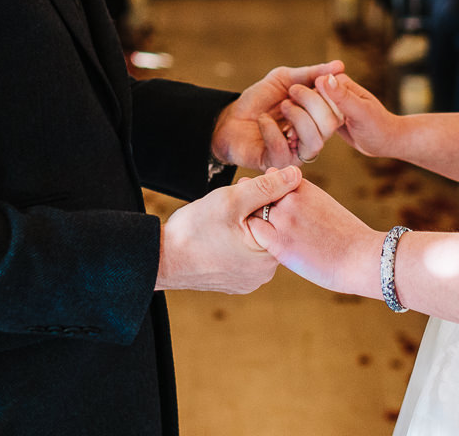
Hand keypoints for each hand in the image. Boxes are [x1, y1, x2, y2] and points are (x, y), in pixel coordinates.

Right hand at [156, 166, 302, 292]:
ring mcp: (250, 281)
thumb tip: (295, 174)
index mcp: (268, 255)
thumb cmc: (194, 230)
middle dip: (254, 212)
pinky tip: (218, 239)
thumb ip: (266, 187)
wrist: (162, 260)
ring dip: (245, 228)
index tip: (242, 193)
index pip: (281, 217)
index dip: (263, 198)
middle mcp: (264, 273)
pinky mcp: (237, 284)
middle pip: (270, 231)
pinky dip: (236, 244)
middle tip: (229, 206)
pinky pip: (245, 257)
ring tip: (220, 223)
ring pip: (256, 243)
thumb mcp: (232, 200)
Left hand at [212, 61, 345, 170]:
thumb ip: (311, 74)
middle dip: (312, 102)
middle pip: (331, 125)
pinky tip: (263, 120)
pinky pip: (284, 149)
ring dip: (297, 117)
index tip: (315, 81)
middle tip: (292, 92)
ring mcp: (296, 154)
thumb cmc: (260, 100)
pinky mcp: (277, 164)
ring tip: (282, 105)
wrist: (230, 118)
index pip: (339, 111)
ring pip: (314, 141)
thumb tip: (340, 65)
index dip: (330, 94)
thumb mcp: (285, 79)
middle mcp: (313, 138)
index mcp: (319, 119)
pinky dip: (272, 130)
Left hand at [246, 178, 382, 298]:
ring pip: (252, 212)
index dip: (264, 193)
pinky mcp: (280, 242)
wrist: (363, 257)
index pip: (271, 180)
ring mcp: (284, 219)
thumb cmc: (348, 237)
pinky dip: (252, 237)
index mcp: (303, 187)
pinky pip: (254, 233)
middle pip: (256, 193)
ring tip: (249, 234)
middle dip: (252, 204)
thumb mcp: (325, 206)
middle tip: (247, 217)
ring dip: (250, 221)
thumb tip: (289, 202)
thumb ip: (304, 201)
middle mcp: (291, 198)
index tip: (264, 204)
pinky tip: (257, 247)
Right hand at [290, 71, 399, 158]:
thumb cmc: (378, 127)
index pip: (314, 89)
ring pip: (307, 110)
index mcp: (341, 83)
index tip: (294, 118)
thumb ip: (343, 96)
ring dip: (300, 123)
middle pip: (308, 99)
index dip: (304, 103)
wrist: (387, 141)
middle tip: (289, 132)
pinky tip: (296, 141)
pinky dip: (305, 129)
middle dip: (300, 115)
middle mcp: (334, 90)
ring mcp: (330, 103)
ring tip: (290, 139)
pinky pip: (312, 120)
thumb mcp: (362, 112)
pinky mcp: (328, 116)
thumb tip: (325, 78)